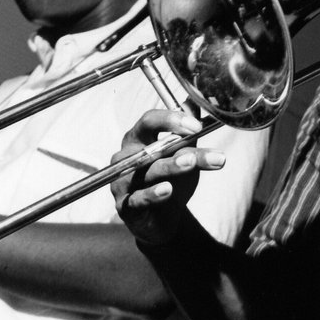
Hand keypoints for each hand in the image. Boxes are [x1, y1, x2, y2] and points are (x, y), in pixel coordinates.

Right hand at [110, 110, 223, 245]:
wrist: (165, 217)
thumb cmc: (171, 178)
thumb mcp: (183, 151)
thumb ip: (189, 130)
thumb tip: (197, 102)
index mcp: (139, 138)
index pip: (150, 120)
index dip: (171, 119)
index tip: (197, 125)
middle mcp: (126, 157)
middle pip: (150, 146)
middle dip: (173, 143)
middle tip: (196, 138)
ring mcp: (122, 181)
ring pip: (147, 171)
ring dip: (171, 166)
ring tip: (190, 162)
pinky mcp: (125, 205)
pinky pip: (138, 198)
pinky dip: (153, 194)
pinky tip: (167, 190)